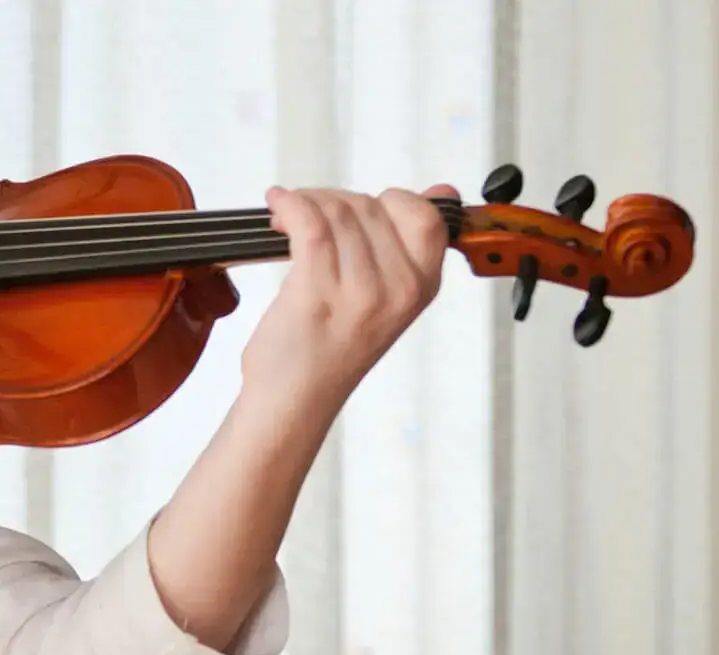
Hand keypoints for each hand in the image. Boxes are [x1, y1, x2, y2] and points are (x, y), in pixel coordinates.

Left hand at [244, 185, 457, 398]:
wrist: (294, 400)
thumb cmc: (328, 351)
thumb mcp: (386, 299)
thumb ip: (406, 248)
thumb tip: (441, 190)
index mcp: (421, 287)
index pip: (426, 215)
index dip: (389, 199)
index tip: (357, 208)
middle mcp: (398, 288)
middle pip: (369, 206)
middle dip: (331, 200)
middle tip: (305, 215)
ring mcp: (360, 291)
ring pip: (336, 211)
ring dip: (305, 203)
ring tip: (286, 218)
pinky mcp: (318, 291)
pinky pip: (308, 224)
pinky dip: (289, 205)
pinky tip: (277, 206)